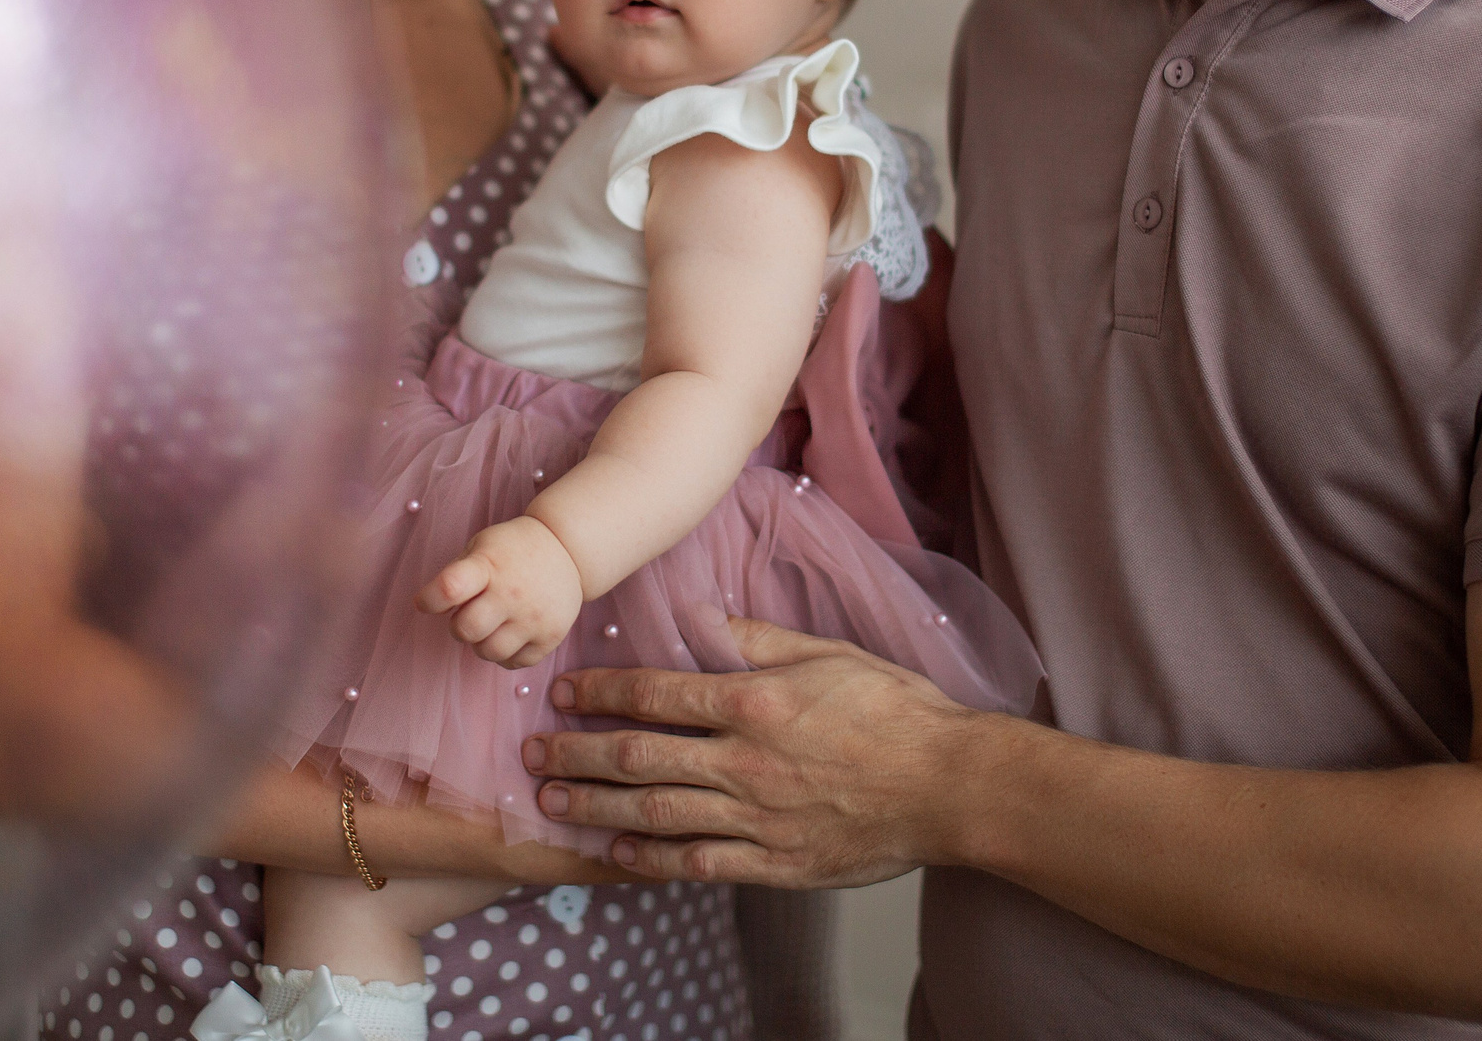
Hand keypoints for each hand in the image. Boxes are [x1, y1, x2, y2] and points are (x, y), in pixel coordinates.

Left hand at [417, 516, 584, 666]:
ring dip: (481, 644)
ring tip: (491, 626)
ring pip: (488, 653)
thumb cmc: (513, 550)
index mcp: (488, 565)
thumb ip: (456, 575)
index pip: (449, 588)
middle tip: (468, 615)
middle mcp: (511, 593)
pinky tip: (510, 634)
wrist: (567, 549)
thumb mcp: (481, 547)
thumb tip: (432, 607)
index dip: (429, 600)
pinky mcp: (550, 637)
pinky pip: (514, 663)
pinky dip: (505, 654)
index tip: (426, 601)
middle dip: (458, 627)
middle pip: (466, 630)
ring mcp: (533, 617)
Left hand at [519, 617, 990, 886]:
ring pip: (656, 814)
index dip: (601, 693)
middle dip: (577, 754)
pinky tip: (618, 852)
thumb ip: (757, 638)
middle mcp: (744, 762)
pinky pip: (700, 863)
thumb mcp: (827, 653)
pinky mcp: (776, 862)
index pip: (656, 694)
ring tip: (552, 802)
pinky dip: (653, 859)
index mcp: (754, 703)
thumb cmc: (896, 711)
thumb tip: (700, 618)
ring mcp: (758, 817)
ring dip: (596, 808)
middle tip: (532, 754)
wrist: (950, 784)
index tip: (564, 693)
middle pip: (640, 757)